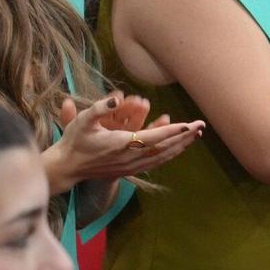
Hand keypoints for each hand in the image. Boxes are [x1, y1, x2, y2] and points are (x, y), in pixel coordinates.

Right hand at [44, 92, 201, 189]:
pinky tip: (179, 149)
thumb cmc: (75, 141)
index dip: (172, 131)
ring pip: (162, 157)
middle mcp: (130, 158)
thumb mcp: (82, 120)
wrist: (67, 167)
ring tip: (196, 136)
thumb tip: (117, 98)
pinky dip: (170, 155)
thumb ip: (100, 107)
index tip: (189, 125)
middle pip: (164, 148)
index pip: (153, 138)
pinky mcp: (130, 171)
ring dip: (180, 146)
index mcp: (121, 144)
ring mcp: (131, 166)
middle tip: (201, 126)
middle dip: (184, 137)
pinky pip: (156, 162)